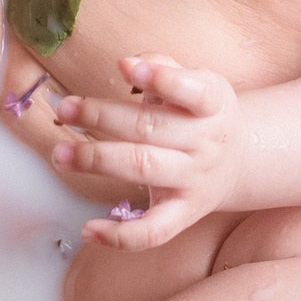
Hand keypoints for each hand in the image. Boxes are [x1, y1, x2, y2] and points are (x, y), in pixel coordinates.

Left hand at [50, 54, 241, 250]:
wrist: (239, 161)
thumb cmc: (201, 113)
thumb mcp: (196, 82)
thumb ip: (163, 67)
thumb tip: (129, 64)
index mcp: (213, 104)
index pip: (193, 91)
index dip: (161, 78)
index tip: (125, 67)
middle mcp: (206, 143)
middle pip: (150, 128)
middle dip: (101, 117)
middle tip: (65, 109)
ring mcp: (195, 181)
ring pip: (142, 169)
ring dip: (96, 161)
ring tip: (61, 154)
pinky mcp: (183, 214)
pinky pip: (153, 232)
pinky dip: (120, 236)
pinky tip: (89, 229)